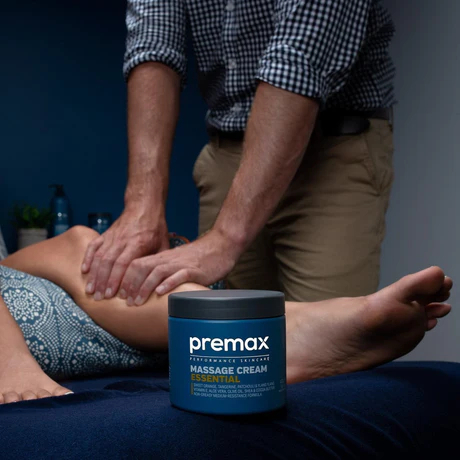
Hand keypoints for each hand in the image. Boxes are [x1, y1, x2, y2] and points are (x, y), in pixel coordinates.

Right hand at [82, 209, 168, 299]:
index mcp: (137, 243)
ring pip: (99, 257)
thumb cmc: (156, 228)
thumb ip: (157, 262)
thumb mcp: (162, 244)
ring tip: (90, 290)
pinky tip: (84, 270)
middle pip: (109, 263)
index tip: (113, 295)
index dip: (117, 280)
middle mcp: (122, 240)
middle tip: (99, 298)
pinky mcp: (106, 234)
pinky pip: (93, 246)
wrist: (145, 207)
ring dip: (94, 274)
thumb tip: (157, 282)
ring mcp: (112, 237)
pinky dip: (87, 258)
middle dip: (102, 282)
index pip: (124, 264)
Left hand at [119, 229, 241, 304]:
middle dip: (130, 285)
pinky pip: (179, 275)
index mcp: (163, 257)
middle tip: (125, 302)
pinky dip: (168, 283)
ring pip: (157, 272)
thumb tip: (151, 288)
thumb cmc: (199, 258)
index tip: (119, 295)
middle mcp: (169, 259)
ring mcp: (181, 264)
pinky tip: (160, 292)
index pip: (137, 264)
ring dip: (144, 287)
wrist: (221, 246)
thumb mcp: (177, 263)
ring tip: (137, 302)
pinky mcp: (194, 270)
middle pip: (142, 268)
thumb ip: (165, 272)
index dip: (125, 279)